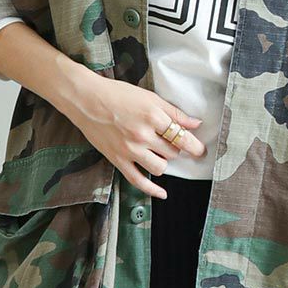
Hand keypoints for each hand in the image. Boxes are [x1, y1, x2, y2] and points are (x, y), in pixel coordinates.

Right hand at [61, 77, 205, 196]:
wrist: (86, 100)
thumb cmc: (116, 94)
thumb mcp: (149, 98)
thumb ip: (174, 112)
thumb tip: (195, 123)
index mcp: (153, 117)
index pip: (182, 137)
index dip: (195, 146)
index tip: (200, 150)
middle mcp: (143, 135)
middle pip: (172, 152)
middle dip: (175, 148)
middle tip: (171, 143)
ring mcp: (130, 150)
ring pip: (160, 166)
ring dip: (164, 161)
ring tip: (159, 153)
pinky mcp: (118, 160)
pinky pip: (138, 180)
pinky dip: (152, 189)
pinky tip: (162, 193)